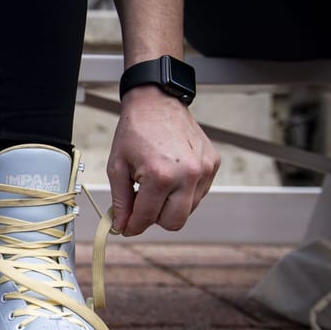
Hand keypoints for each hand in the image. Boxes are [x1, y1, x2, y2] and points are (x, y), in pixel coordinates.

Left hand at [107, 86, 219, 235]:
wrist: (157, 102)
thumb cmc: (135, 131)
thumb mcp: (117, 167)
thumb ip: (121, 201)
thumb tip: (122, 225)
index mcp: (160, 176)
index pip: (146, 218)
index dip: (132, 226)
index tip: (126, 227)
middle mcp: (187, 175)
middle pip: (174, 223)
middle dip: (154, 219)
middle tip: (141, 205)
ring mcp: (204, 170)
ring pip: (188, 211)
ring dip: (169, 206)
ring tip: (155, 185)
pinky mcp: (213, 164)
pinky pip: (198, 194)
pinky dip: (183, 193)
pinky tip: (170, 176)